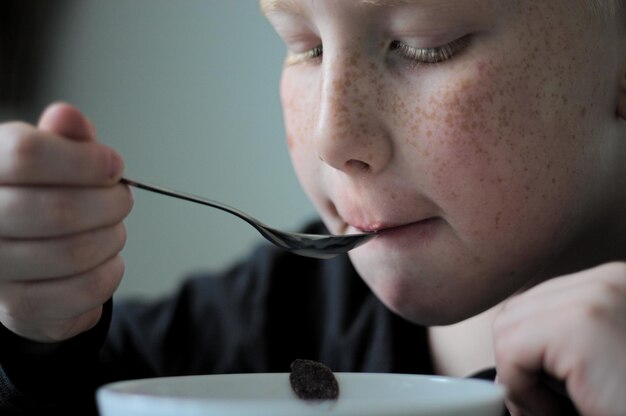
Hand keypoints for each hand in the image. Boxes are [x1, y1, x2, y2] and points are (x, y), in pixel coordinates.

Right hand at [0, 103, 132, 342]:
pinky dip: (110, 273)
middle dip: (110, 204)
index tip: (113, 166)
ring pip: (75, 253)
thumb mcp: (49, 158)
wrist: (15, 257)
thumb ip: (63, 139)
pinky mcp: (19, 310)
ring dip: (112, 238)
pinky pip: (82, 291)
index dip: (84, 160)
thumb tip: (67, 116)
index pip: (27, 155)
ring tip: (112, 230)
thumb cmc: (37, 198)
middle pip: (60, 210)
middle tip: (121, 200)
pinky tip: (107, 261)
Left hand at [493, 262, 625, 415]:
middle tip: (549, 402)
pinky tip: (558, 411)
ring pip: (506, 328)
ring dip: (521, 376)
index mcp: (615, 285)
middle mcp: (609, 279)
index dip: (531, 348)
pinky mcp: (582, 325)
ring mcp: (597, 295)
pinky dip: (521, 389)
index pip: (538, 302)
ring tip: (557, 407)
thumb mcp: (604, 359)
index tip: (549, 387)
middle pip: (517, 309)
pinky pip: (510, 350)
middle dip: (520, 358)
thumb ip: (569, 345)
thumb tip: (511, 350)